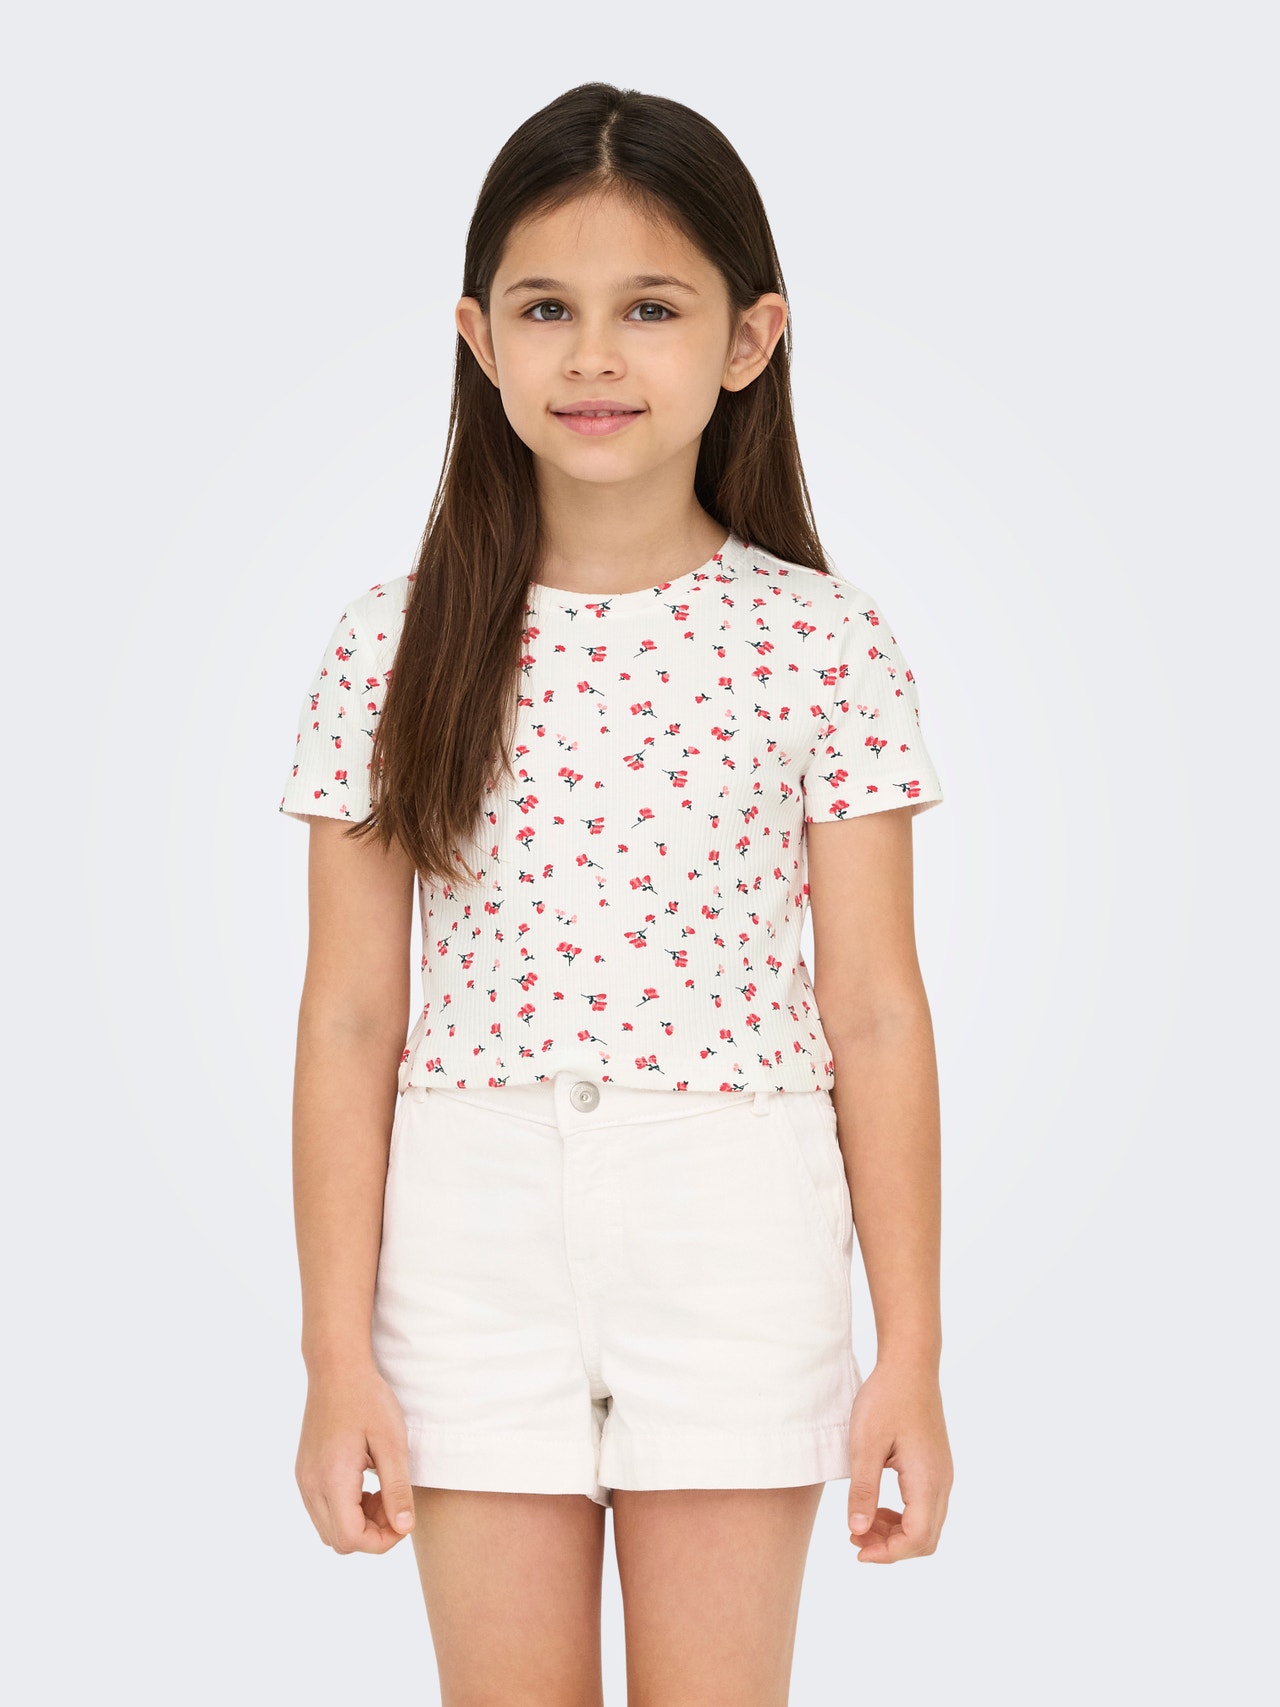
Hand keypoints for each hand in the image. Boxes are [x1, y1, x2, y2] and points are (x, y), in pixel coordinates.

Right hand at [296, 1361, 416, 1553]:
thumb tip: (404, 1529)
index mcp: (332, 1479)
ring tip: (381, 1491)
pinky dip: (345, 1510)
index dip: (381, 1541)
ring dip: (358, 1523)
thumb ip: (397, 1489)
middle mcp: (310, 1485)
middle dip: (372, 1533)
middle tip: (394, 1502)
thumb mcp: (392, 1443)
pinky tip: (364, 1484)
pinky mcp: (304, 1472)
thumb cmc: (368, 1400)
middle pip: (339, 1541)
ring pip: (328, 1529)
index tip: (403, 1518)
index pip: (351, 1539)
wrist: (336, 1369)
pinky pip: (322, 1510)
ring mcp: (303, 1479)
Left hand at [845, 1361, 951, 1561]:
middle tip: (855, 1536)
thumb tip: (859, 1530)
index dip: (888, 1553)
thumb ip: (863, 1490)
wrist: (910, 1364)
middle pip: (926, 1538)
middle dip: (891, 1547)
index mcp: (927, 1479)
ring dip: (896, 1533)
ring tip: (861, 1523)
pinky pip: (925, 1507)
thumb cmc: (886, 1399)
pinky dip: (903, 1517)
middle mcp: (942, 1482)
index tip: (857, 1549)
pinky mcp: (936, 1466)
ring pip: (927, 1525)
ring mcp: (942, 1474)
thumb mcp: (865, 1445)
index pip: (918, 1538)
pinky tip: (877, 1506)